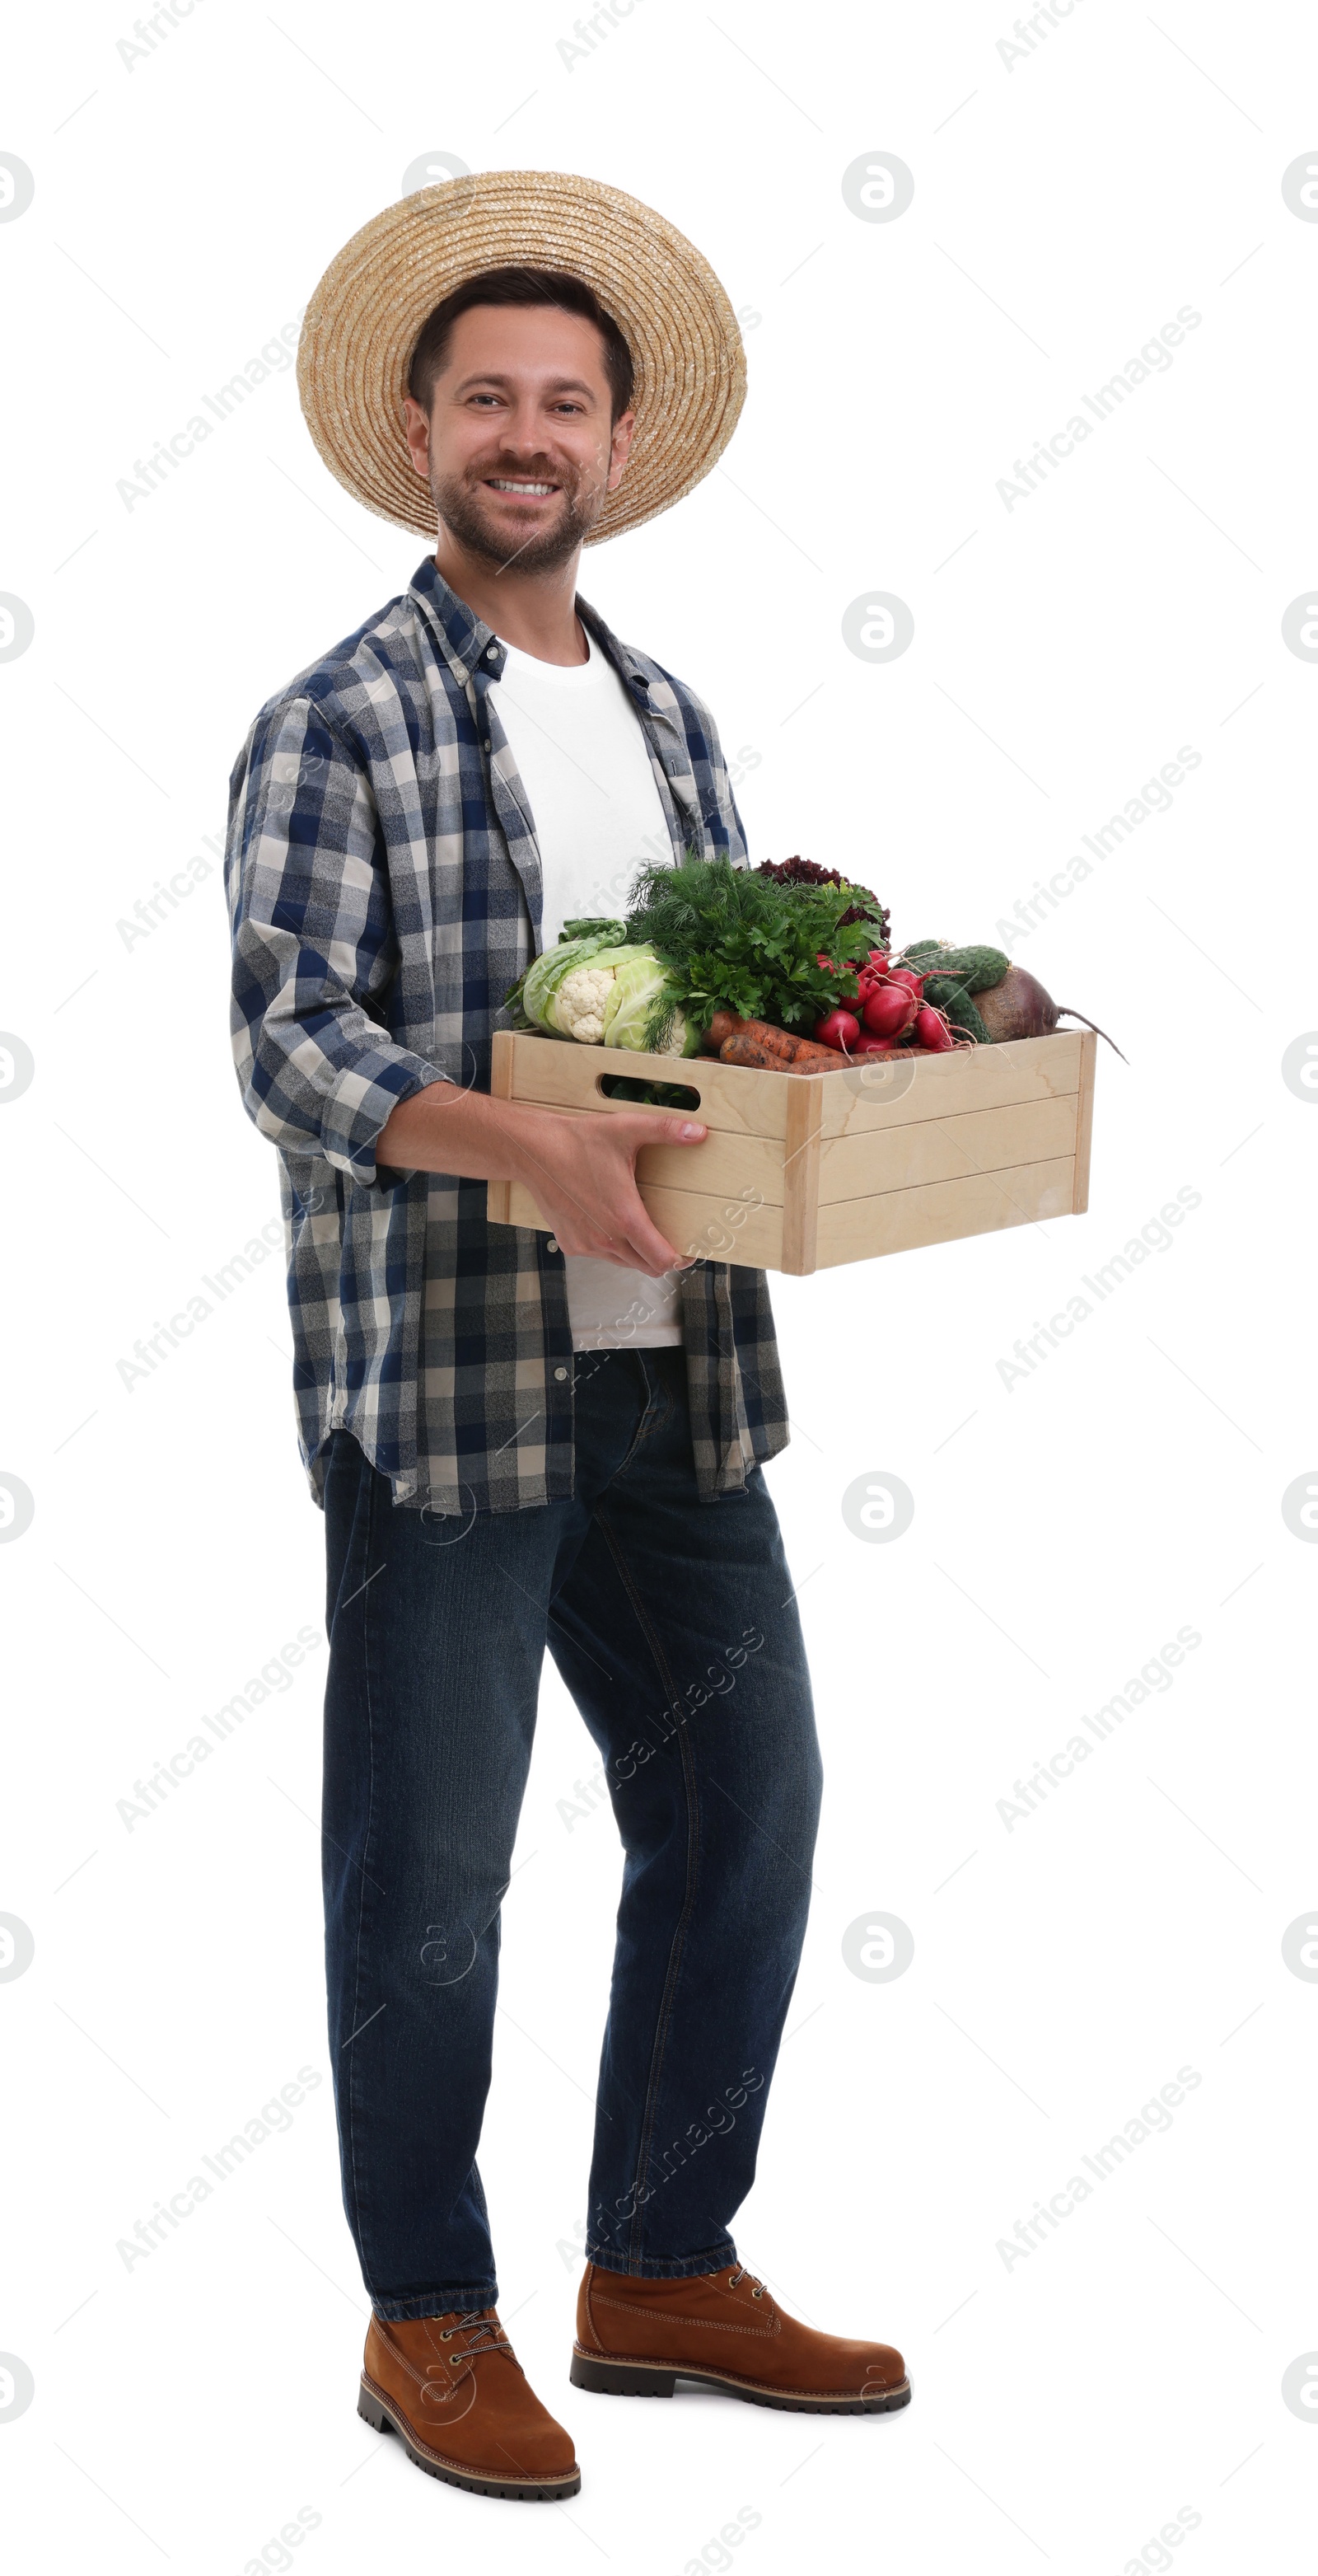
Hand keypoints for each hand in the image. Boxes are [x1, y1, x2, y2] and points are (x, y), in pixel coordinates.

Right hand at [513, 1107, 707, 1274]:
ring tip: (640, 1227)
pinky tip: (609, 1222)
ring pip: (624, 1263)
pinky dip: (611, 1247)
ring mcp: (586, 1244)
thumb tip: (699, 1132)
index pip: (661, 1260)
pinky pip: (601, 1255)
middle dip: (661, 1258)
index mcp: (625, 1218)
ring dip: (636, 1252)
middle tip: (670, 1240)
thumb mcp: (626, 1129)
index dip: (680, 1260)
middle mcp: (606, 1238)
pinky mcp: (570, 1244)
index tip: (688, 1251)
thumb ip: (666, 1130)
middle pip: (646, 1267)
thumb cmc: (578, 1141)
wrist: (533, 1150)